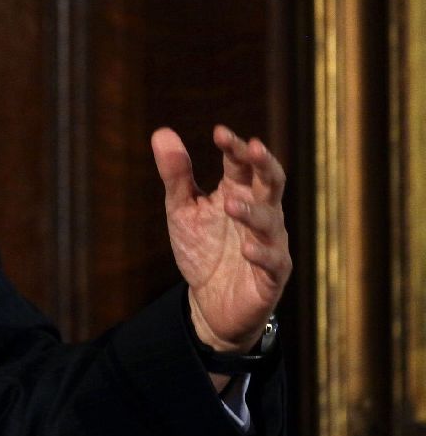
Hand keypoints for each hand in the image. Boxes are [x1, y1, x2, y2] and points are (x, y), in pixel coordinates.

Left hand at [152, 126, 290, 356]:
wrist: (210, 304)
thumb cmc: (202, 249)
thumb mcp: (182, 209)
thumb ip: (176, 174)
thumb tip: (162, 132)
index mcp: (239, 192)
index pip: (242, 163)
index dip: (234, 147)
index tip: (219, 132)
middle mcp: (261, 213)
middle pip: (271, 183)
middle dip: (264, 164)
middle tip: (253, 147)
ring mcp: (270, 244)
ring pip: (270, 222)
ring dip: (252, 211)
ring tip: (230, 204)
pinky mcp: (271, 276)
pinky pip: (273, 262)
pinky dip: (261, 254)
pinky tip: (247, 249)